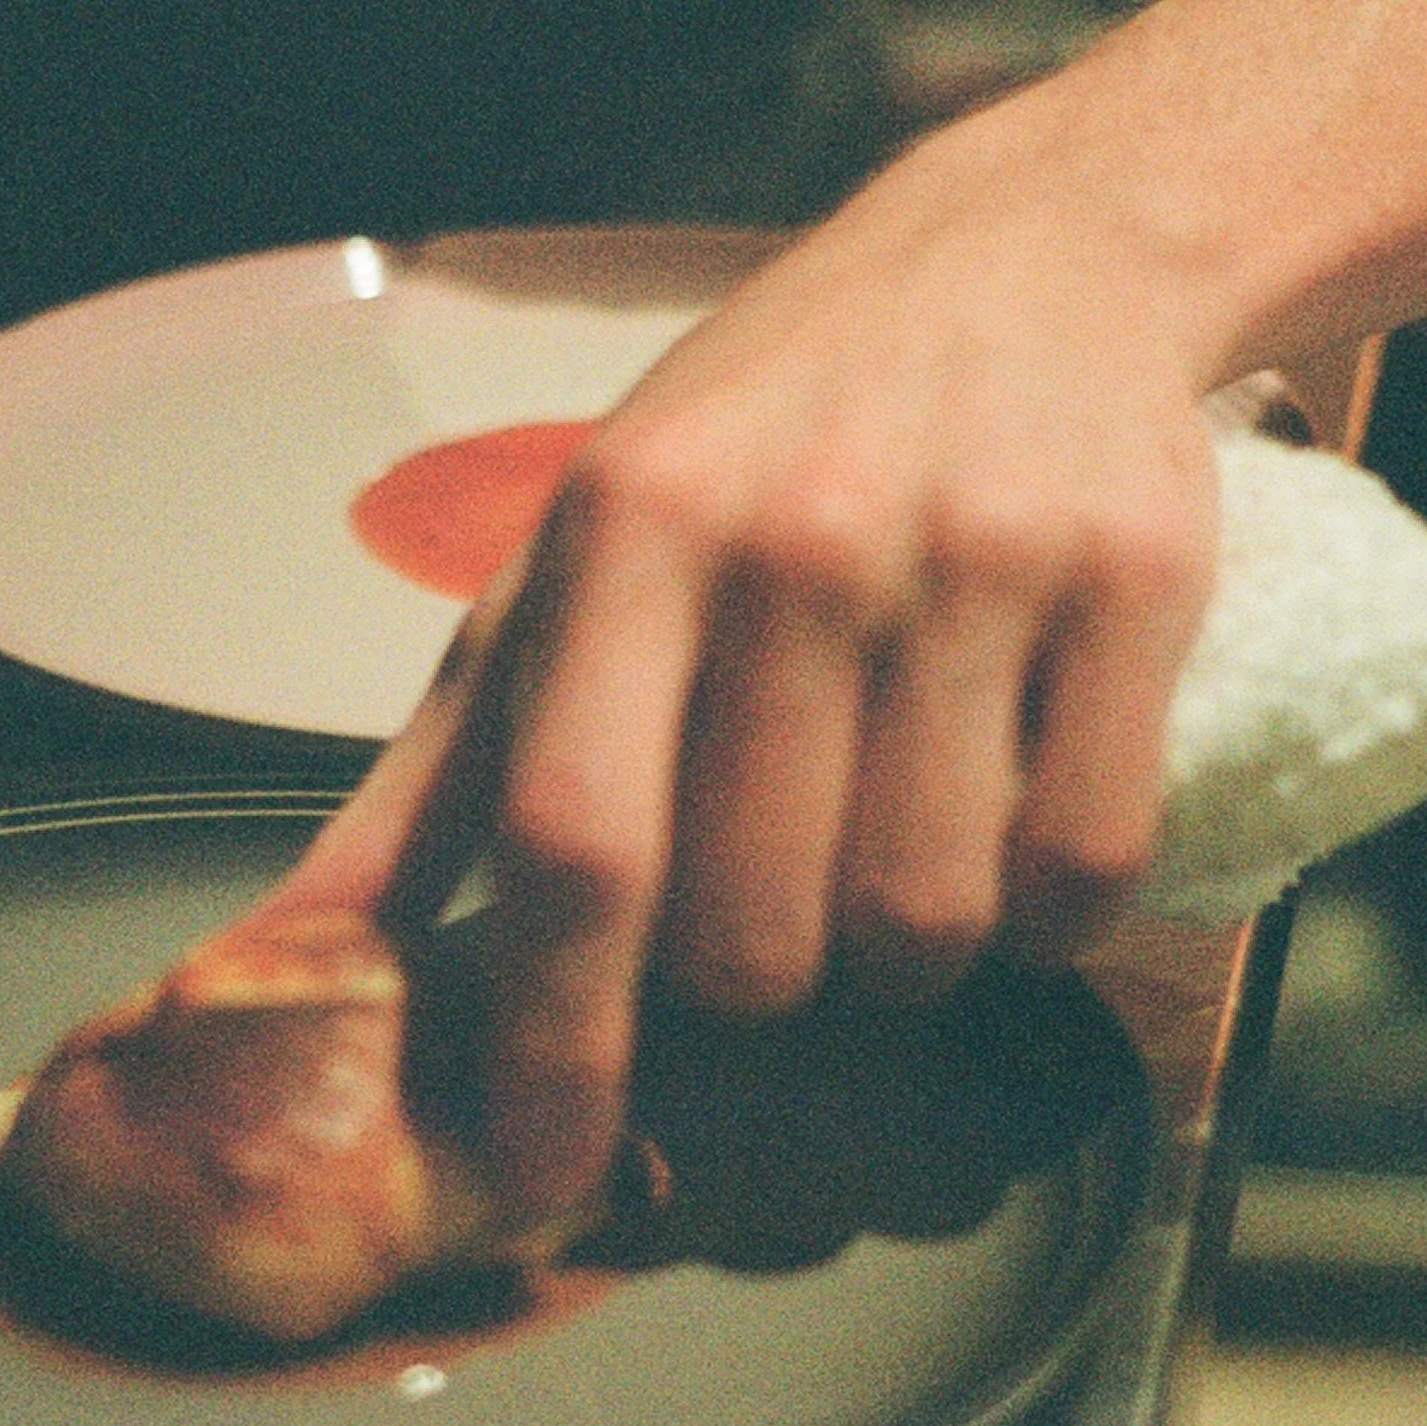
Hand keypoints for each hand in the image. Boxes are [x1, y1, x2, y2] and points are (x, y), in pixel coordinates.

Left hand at [284, 111, 1223, 1230]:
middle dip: (755, 993)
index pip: (579, 845)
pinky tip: (1012, 834)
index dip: (557, 1042)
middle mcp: (795, 540)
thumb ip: (444, 772)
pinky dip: (1051, 913)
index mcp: (629, 531)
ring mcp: (976, 556)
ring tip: (893, 860)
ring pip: (926, 922)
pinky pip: (1087, 864)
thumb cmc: (771, 435)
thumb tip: (292, 957)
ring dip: (902, 957)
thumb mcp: (576, 561)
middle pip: (760, 930)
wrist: (1033, 252)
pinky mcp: (1134, 576)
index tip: (544, 1174)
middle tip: (772, 925)